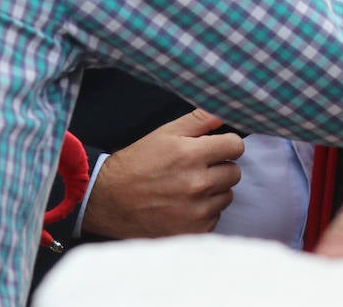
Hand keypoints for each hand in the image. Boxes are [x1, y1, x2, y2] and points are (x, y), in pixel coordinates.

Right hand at [82, 109, 244, 238]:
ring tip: (187, 188)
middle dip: (220, 168)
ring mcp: (195, 211)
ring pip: (227, 196)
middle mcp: (197, 184)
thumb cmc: (137, 163)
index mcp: (191, 155)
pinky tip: (183, 207)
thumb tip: (228, 111)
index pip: (236, 146)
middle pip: (234, 172)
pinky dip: (204, 212)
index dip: (226, 145)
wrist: (106, 200)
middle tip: (197, 169)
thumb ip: (200, 120)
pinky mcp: (192, 231)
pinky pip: (215, 217)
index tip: (214, 149)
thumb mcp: (166, 133)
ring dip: (213, 191)